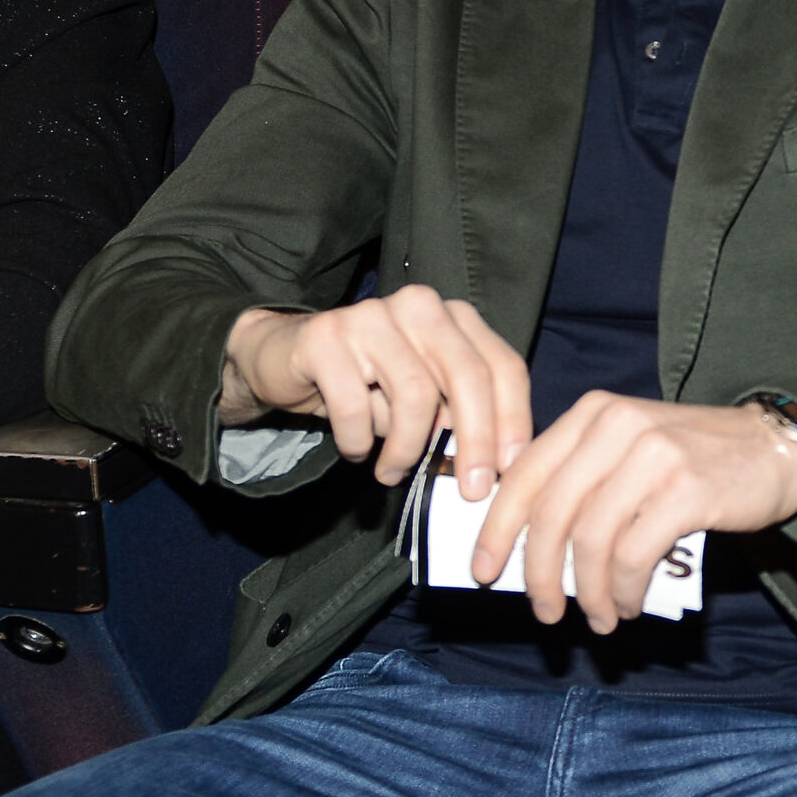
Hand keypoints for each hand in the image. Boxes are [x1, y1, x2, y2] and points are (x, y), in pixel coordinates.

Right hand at [220, 285, 531, 495]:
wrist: (282, 357)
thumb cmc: (365, 382)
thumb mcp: (422, 396)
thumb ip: (457, 416)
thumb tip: (493, 466)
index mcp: (453, 316)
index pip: (501, 366)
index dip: (514, 419)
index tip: (512, 468)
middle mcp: (419, 306)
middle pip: (467, 376)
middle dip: (476, 440)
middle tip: (471, 489)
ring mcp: (371, 316)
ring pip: (415, 394)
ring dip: (406, 448)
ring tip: (392, 472)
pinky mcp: (326, 338)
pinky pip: (355, 406)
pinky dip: (358, 441)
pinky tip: (355, 451)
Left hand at [470, 393, 796, 634]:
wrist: (778, 448)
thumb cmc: (699, 459)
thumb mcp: (633, 447)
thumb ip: (584, 478)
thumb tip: (529, 546)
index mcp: (594, 413)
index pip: (526, 475)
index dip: (498, 529)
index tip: (484, 570)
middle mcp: (617, 426)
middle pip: (551, 512)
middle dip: (538, 573)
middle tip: (545, 611)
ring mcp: (653, 455)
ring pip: (590, 540)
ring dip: (587, 591)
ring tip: (597, 616)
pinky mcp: (685, 489)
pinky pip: (632, 555)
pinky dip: (622, 590)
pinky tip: (627, 604)